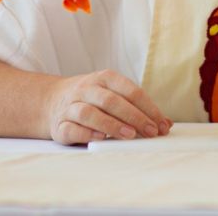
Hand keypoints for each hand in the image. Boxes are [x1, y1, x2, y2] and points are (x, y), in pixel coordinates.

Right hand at [45, 69, 171, 144]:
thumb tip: (166, 123)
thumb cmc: (93, 100)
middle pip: (112, 101)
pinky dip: (87, 133)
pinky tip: (102, 138)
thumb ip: (138, 107)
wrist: (51, 100)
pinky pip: (73, 129)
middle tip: (151, 132)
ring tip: (129, 135)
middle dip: (134, 117)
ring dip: (111, 124)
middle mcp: (87, 89)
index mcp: (105, 78)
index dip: (148, 108)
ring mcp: (71, 106)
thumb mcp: (114, 95)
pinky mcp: (59, 125)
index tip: (162, 124)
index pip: (131, 90)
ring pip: (90, 113)